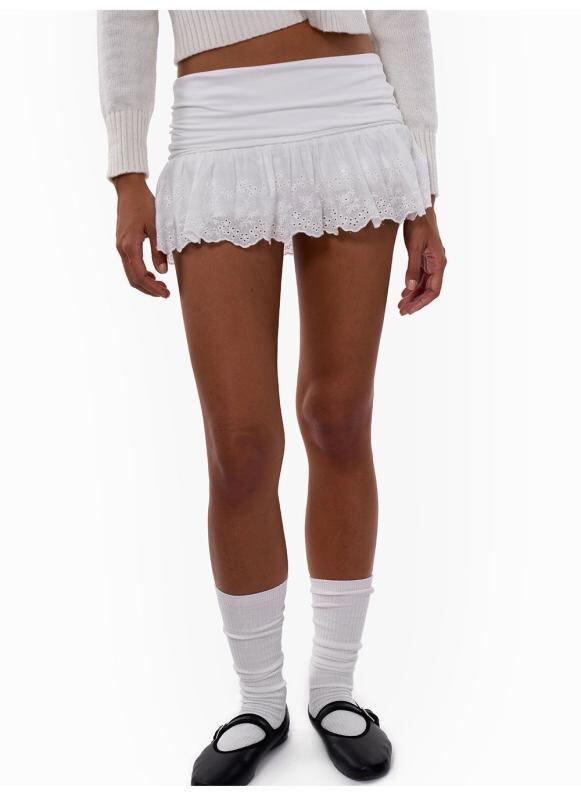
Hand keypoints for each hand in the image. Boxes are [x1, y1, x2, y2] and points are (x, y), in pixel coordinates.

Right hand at [114, 173, 169, 298]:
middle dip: (149, 289)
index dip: (153, 288)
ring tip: (161, 286)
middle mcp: (122, 248)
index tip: (166, 294)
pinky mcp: (122, 243)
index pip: (140, 276)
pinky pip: (129, 265)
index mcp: (130, 246)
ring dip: (144, 283)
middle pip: (133, 279)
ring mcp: (120, 246)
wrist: (129, 189)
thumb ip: (158, 250)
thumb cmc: (145, 204)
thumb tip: (163, 272)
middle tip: (165, 294)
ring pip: (130, 273)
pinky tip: (152, 274)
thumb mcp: (156, 227)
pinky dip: (140, 273)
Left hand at [398, 204, 445, 315]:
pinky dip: (412, 286)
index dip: (422, 302)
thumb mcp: (414, 246)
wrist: (419, 208)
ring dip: (413, 296)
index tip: (410, 310)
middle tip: (402, 311)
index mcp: (439, 263)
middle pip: (428, 290)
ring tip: (400, 305)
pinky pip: (420, 277)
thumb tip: (410, 288)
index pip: (434, 290)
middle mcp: (437, 264)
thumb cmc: (419, 224)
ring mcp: (431, 262)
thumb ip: (412, 268)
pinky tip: (404, 293)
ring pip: (424, 285)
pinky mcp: (424, 258)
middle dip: (416, 302)